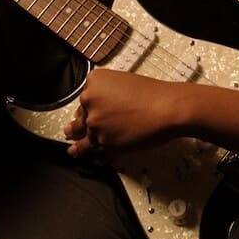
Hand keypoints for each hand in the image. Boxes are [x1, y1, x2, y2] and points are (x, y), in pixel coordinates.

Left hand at [64, 69, 185, 158]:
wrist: (167, 108)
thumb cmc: (153, 94)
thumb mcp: (125, 82)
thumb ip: (107, 94)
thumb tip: (100, 110)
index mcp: (94, 81)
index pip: (84, 98)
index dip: (87, 108)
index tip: (84, 114)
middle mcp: (90, 101)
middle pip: (81, 117)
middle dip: (78, 126)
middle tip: (71, 132)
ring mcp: (95, 123)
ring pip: (85, 137)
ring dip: (79, 144)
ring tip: (73, 149)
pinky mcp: (104, 142)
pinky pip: (95, 151)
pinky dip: (94, 156)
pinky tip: (88, 158)